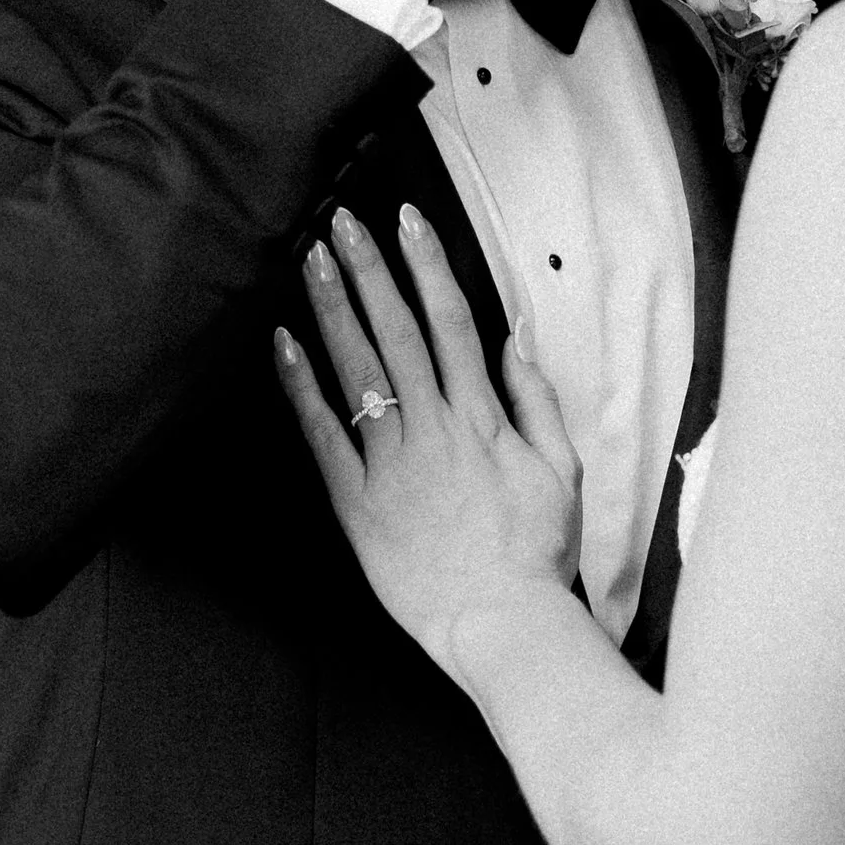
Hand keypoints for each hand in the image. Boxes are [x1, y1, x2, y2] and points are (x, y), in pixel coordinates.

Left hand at [278, 204, 583, 671]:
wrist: (501, 624)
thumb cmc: (536, 552)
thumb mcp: (561, 469)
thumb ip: (536, 400)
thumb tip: (515, 338)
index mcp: (482, 418)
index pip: (450, 322)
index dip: (427, 266)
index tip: (408, 220)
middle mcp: (432, 428)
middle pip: (396, 332)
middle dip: (369, 271)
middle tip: (342, 220)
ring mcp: (389, 463)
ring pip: (356, 370)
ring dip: (333, 310)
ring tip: (311, 260)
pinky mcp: (356, 502)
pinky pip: (322, 435)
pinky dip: (301, 387)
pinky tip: (283, 344)